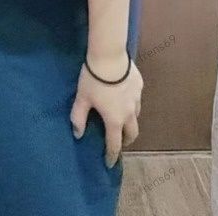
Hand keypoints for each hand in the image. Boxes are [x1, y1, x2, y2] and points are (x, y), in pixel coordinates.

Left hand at [70, 52, 142, 167]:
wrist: (110, 55)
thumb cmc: (94, 79)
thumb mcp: (82, 98)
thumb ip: (79, 117)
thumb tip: (77, 134)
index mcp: (115, 119)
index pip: (114, 144)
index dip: (111, 155)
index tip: (109, 163)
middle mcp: (129, 112)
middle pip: (132, 133)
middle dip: (126, 141)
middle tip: (119, 142)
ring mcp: (137, 98)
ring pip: (136, 116)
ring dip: (129, 122)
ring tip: (121, 118)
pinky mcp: (139, 85)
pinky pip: (137, 99)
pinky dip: (131, 103)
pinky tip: (124, 96)